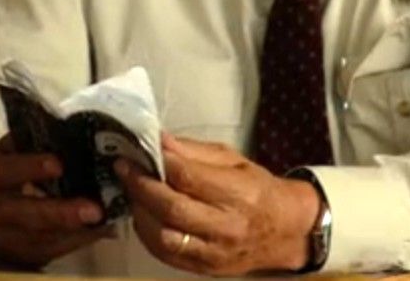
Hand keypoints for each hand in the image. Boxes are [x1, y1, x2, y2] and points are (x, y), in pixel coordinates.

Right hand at [0, 135, 110, 266]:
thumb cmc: (1, 173)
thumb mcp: (6, 151)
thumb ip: (30, 142)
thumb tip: (69, 132)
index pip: (8, 172)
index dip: (32, 168)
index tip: (59, 165)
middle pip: (28, 216)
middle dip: (62, 214)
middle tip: (94, 210)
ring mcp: (8, 239)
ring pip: (46, 239)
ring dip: (79, 231)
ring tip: (107, 219)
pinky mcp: (24, 256)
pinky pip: (55, 250)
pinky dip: (81, 240)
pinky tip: (102, 228)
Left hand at [115, 133, 320, 274]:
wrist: (285, 232)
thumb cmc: (259, 190)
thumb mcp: (234, 160)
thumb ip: (195, 151)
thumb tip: (160, 141)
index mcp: (239, 194)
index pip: (189, 178)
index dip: (159, 163)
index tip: (138, 151)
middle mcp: (227, 227)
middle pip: (172, 208)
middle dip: (141, 186)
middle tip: (124, 169)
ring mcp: (215, 253)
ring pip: (164, 237)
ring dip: (140, 212)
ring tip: (132, 192)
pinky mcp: (205, 269)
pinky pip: (166, 255)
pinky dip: (148, 234)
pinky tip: (143, 216)